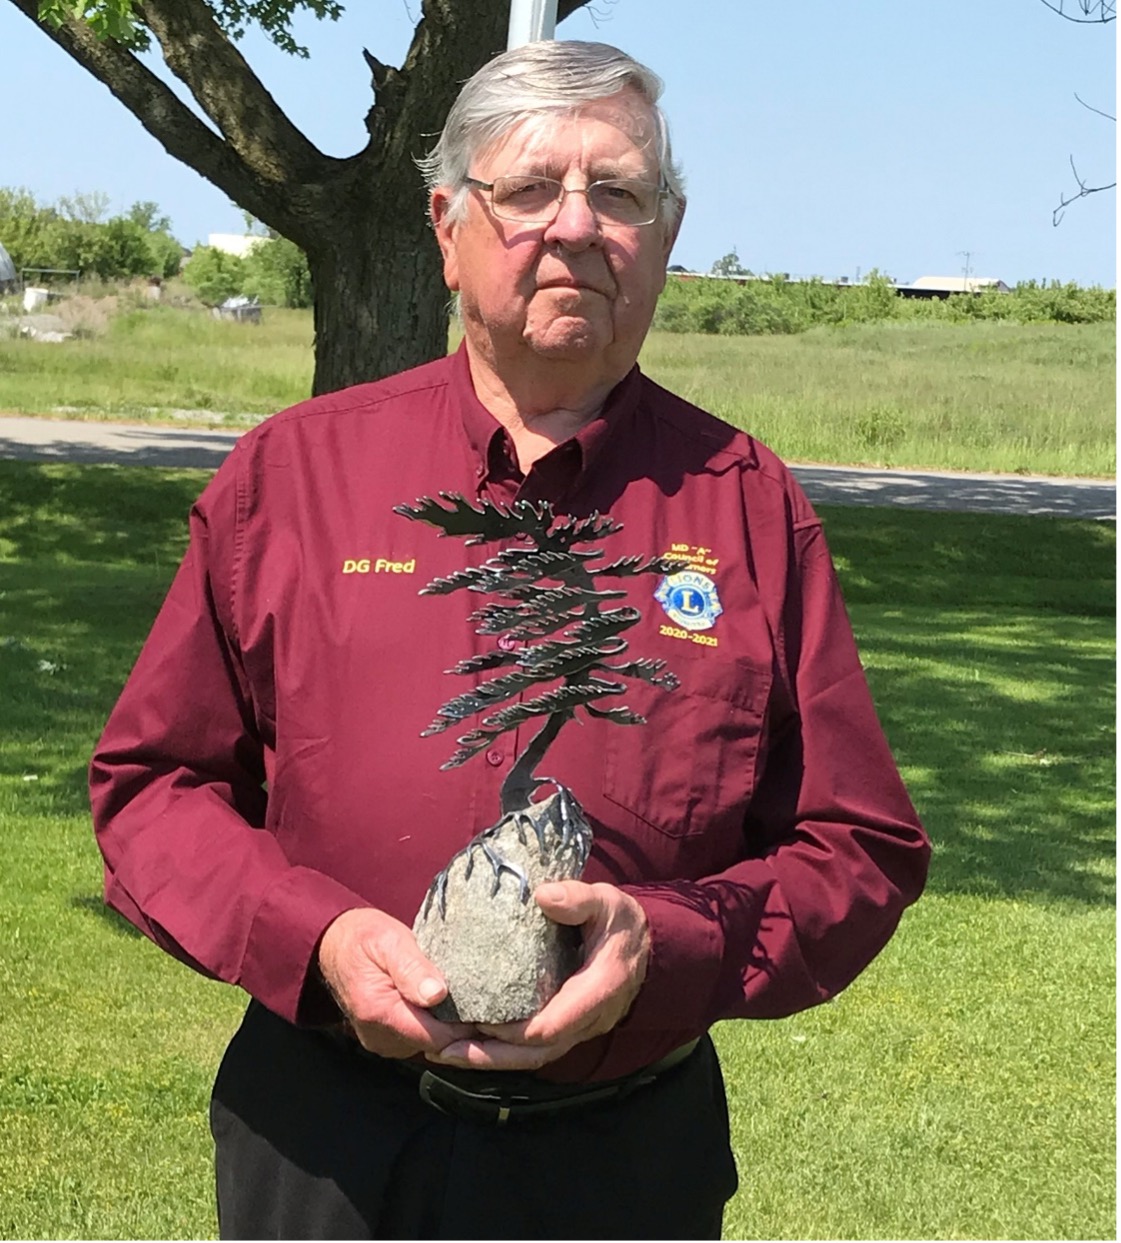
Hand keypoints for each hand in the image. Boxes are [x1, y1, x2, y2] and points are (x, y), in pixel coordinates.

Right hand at [317, 907, 476, 1058]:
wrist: (334, 944)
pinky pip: (417, 1039)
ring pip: (428, 1044)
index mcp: (379, 1013)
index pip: (436, 1037)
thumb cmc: (364, 937)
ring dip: (446, 1026)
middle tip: (481, 999)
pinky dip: (433, 1024)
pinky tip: (444, 1003)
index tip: (486, 1004)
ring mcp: (381, 1041)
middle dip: (460, 1027)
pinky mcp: (384, 1038)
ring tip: (464, 999)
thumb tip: (437, 994)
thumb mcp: (390, 941)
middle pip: (435, 1044)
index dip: (465, 1025)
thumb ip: (412, 968)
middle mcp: (379, 1036)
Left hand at [427, 880, 649, 1071]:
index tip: (477, 1020)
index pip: (553, 1024)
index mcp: (598, 990)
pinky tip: (472, 1043)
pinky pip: (535, 1049)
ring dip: (491, 1059)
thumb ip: (578, 899)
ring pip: (534, 1057)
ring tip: (447, 1054)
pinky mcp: (569, 1027)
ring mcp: (580, 1028)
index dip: (514, 1030)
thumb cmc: (621, 922)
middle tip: (446, 1050)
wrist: (647, 947)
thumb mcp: (606, 902)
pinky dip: (504, 1051)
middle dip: (490, 1055)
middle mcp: (589, 1019)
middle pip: (536, 1052)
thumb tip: (542, 895)